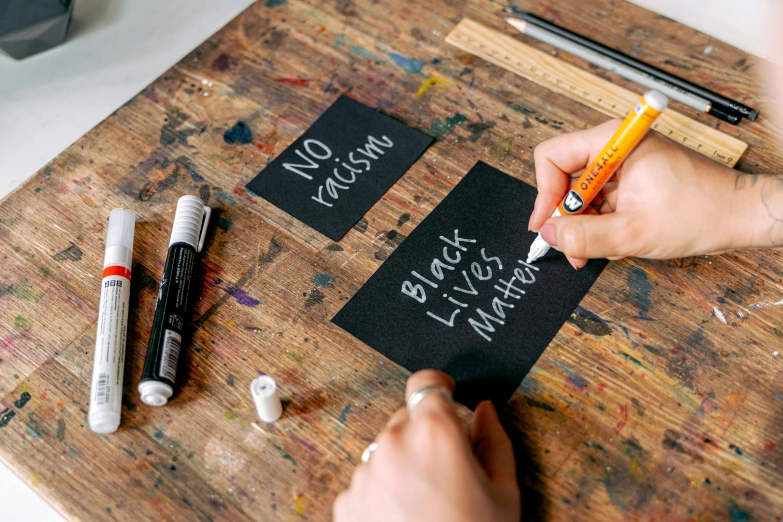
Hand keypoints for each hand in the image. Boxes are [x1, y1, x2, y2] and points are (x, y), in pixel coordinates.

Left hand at [333, 370, 520, 521]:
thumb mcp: (504, 493)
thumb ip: (496, 441)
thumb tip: (486, 411)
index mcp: (435, 433)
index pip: (427, 383)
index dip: (439, 387)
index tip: (446, 394)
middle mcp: (394, 444)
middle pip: (408, 417)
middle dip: (426, 434)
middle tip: (447, 470)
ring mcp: (365, 472)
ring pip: (386, 449)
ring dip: (403, 462)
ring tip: (427, 502)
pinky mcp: (347, 499)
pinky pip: (368, 479)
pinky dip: (384, 489)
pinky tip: (406, 516)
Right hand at [528, 119, 782, 267]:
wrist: (741, 217)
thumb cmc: (701, 212)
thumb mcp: (633, 232)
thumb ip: (583, 236)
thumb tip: (548, 236)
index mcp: (614, 142)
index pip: (553, 156)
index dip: (545, 193)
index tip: (546, 224)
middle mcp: (616, 147)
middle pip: (565, 179)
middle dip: (567, 217)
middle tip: (573, 247)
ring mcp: (624, 164)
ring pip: (582, 195)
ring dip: (585, 225)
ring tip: (602, 248)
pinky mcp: (632, 180)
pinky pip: (600, 201)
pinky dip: (602, 224)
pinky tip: (619, 239)